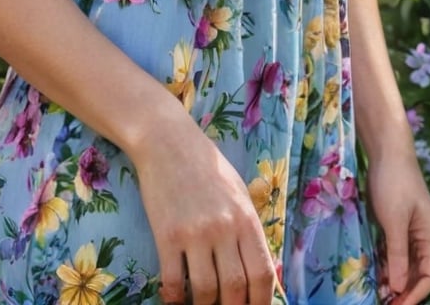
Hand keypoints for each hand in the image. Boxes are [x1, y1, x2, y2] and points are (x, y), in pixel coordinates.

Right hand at [133, 116, 276, 304]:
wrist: (167, 141)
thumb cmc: (207, 166)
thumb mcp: (238, 193)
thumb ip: (248, 230)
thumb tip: (261, 272)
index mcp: (246, 218)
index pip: (263, 274)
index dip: (262, 302)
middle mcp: (224, 228)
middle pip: (236, 289)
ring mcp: (194, 232)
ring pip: (206, 291)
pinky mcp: (166, 234)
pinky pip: (173, 281)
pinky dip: (175, 299)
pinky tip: (176, 300)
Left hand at [367, 149, 429, 304]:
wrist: (386, 150)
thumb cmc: (393, 183)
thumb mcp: (394, 221)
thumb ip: (397, 255)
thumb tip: (397, 288)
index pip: (428, 275)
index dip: (414, 294)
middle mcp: (423, 236)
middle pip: (415, 271)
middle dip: (401, 288)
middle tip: (381, 301)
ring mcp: (408, 229)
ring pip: (402, 262)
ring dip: (391, 277)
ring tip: (375, 292)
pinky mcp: (394, 222)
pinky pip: (392, 249)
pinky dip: (384, 261)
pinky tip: (372, 271)